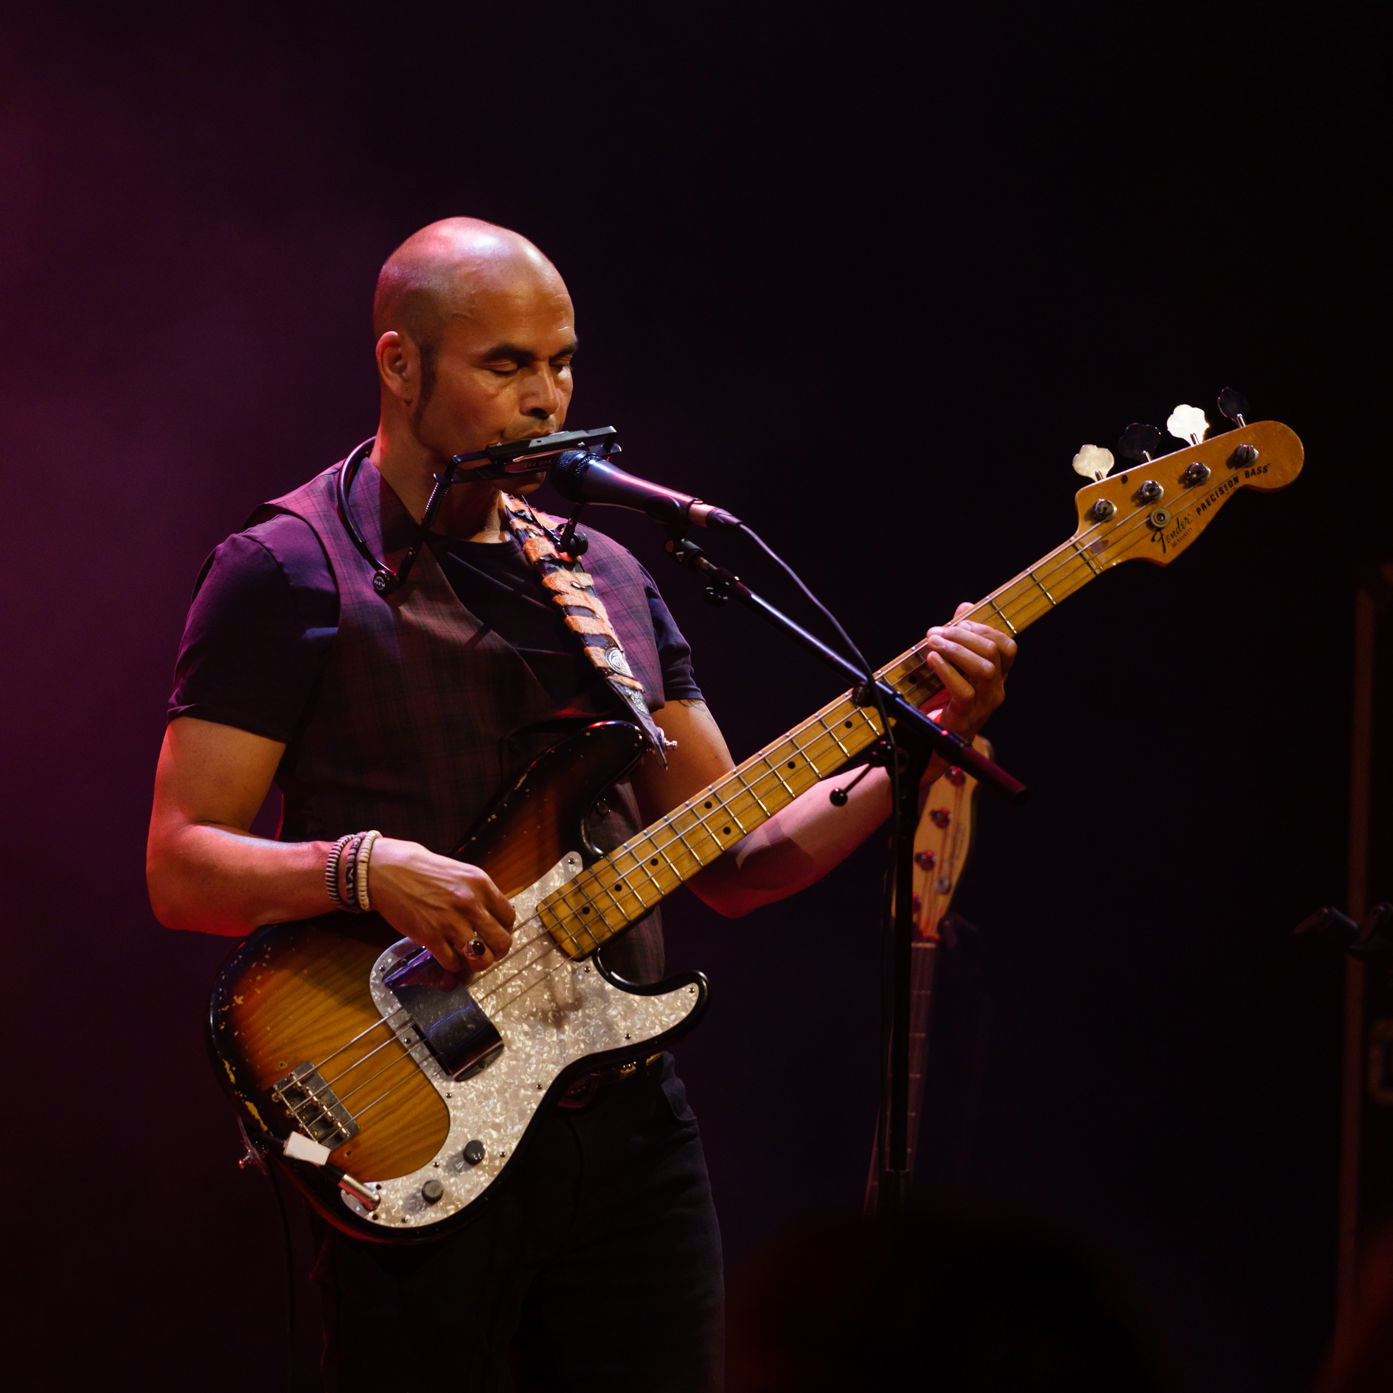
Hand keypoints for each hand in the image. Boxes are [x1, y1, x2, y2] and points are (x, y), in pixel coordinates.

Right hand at [366, 838, 514, 971]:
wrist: (385, 870)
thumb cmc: (420, 868)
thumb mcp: (460, 872)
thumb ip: (478, 893)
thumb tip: (492, 915)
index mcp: (481, 884)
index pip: (509, 918)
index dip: (504, 930)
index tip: (495, 933)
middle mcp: (470, 903)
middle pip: (501, 942)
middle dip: (496, 951)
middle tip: (486, 951)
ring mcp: (451, 922)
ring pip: (481, 958)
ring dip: (476, 963)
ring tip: (468, 957)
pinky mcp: (430, 937)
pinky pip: (453, 964)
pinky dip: (453, 966)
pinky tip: (447, 957)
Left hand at [923, 602, 1015, 736]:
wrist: (935, 737)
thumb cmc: (946, 697)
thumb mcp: (955, 663)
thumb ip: (961, 636)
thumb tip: (965, 606)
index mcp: (998, 675)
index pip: (1007, 646)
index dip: (984, 629)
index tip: (957, 623)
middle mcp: (996, 688)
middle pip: (993, 652)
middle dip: (963, 636)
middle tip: (936, 632)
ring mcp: (984, 703)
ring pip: (983, 669)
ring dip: (955, 650)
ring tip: (932, 642)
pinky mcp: (967, 715)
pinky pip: (964, 690)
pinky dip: (946, 670)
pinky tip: (932, 659)